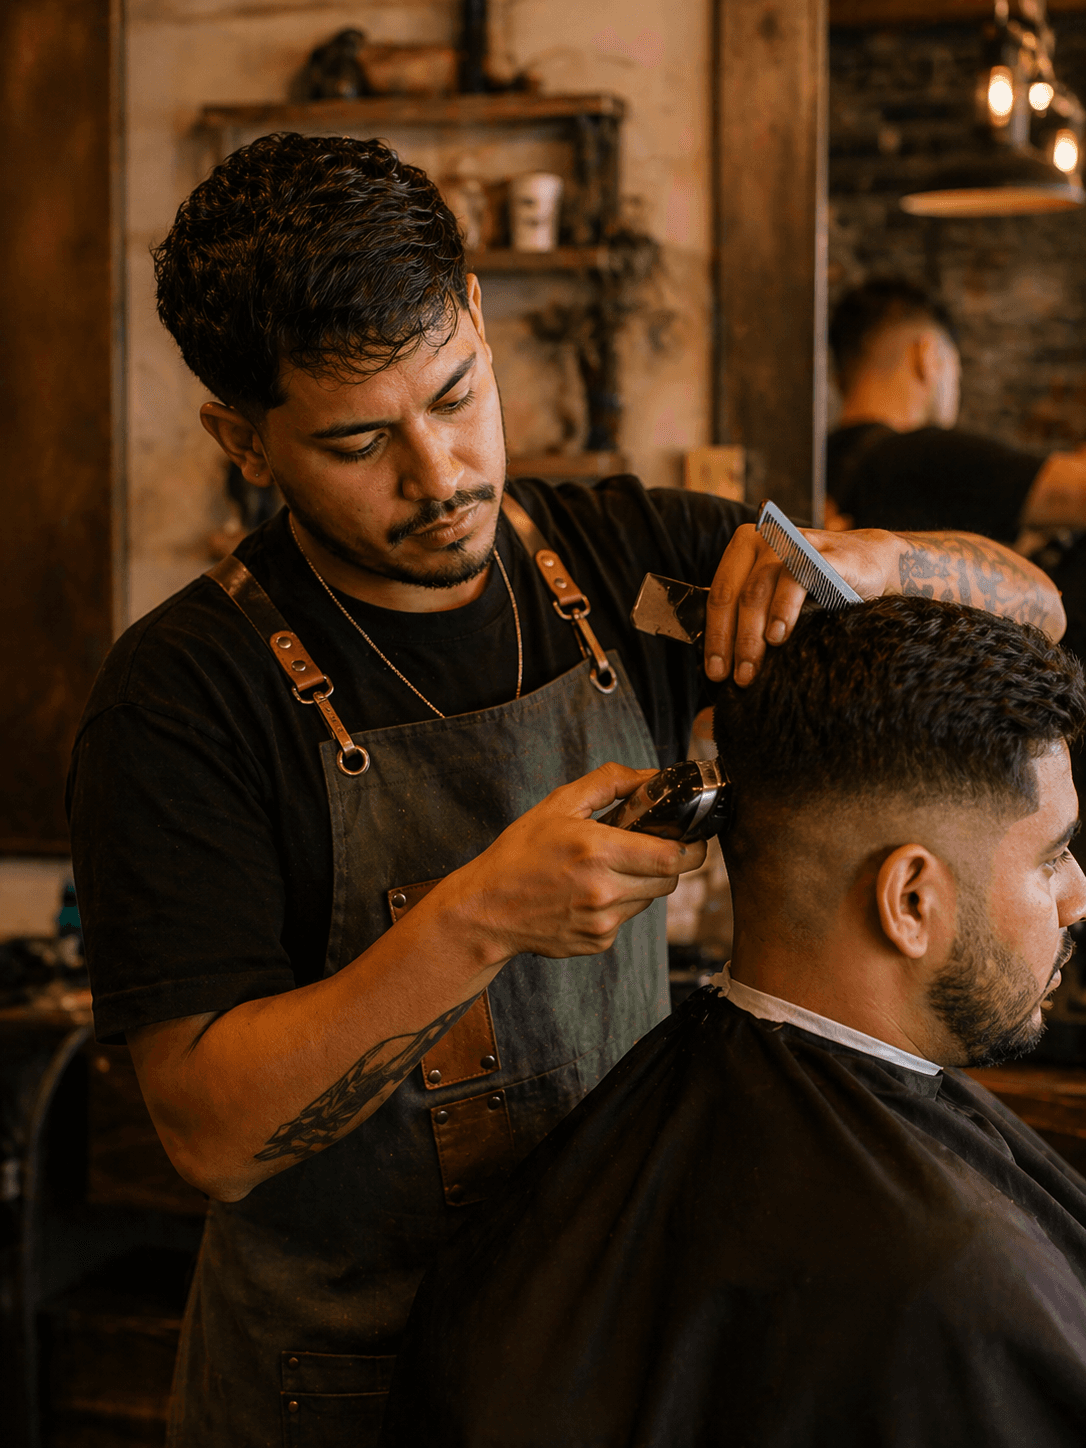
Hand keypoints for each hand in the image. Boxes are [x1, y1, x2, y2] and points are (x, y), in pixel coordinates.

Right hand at [447, 762, 707, 961]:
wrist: (485, 910)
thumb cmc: (519, 854)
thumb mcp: (558, 805)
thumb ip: (608, 783)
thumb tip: (650, 777)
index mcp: (598, 852)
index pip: (673, 857)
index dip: (692, 847)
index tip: (692, 836)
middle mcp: (605, 891)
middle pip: (670, 880)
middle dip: (669, 862)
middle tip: (650, 847)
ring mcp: (602, 922)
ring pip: (649, 900)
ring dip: (642, 882)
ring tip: (608, 869)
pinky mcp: (598, 943)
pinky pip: (627, 919)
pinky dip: (619, 904)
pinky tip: (588, 893)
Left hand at [704, 523, 899, 684]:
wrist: (871, 564)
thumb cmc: (815, 585)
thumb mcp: (774, 595)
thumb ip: (746, 614)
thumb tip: (720, 661)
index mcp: (745, 547)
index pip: (719, 595)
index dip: (714, 635)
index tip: (715, 671)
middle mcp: (765, 539)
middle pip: (735, 595)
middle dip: (731, 641)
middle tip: (737, 677)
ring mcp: (794, 543)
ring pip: (759, 589)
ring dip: (752, 634)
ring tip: (752, 667)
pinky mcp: (825, 553)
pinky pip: (797, 578)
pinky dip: (783, 608)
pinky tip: (778, 635)